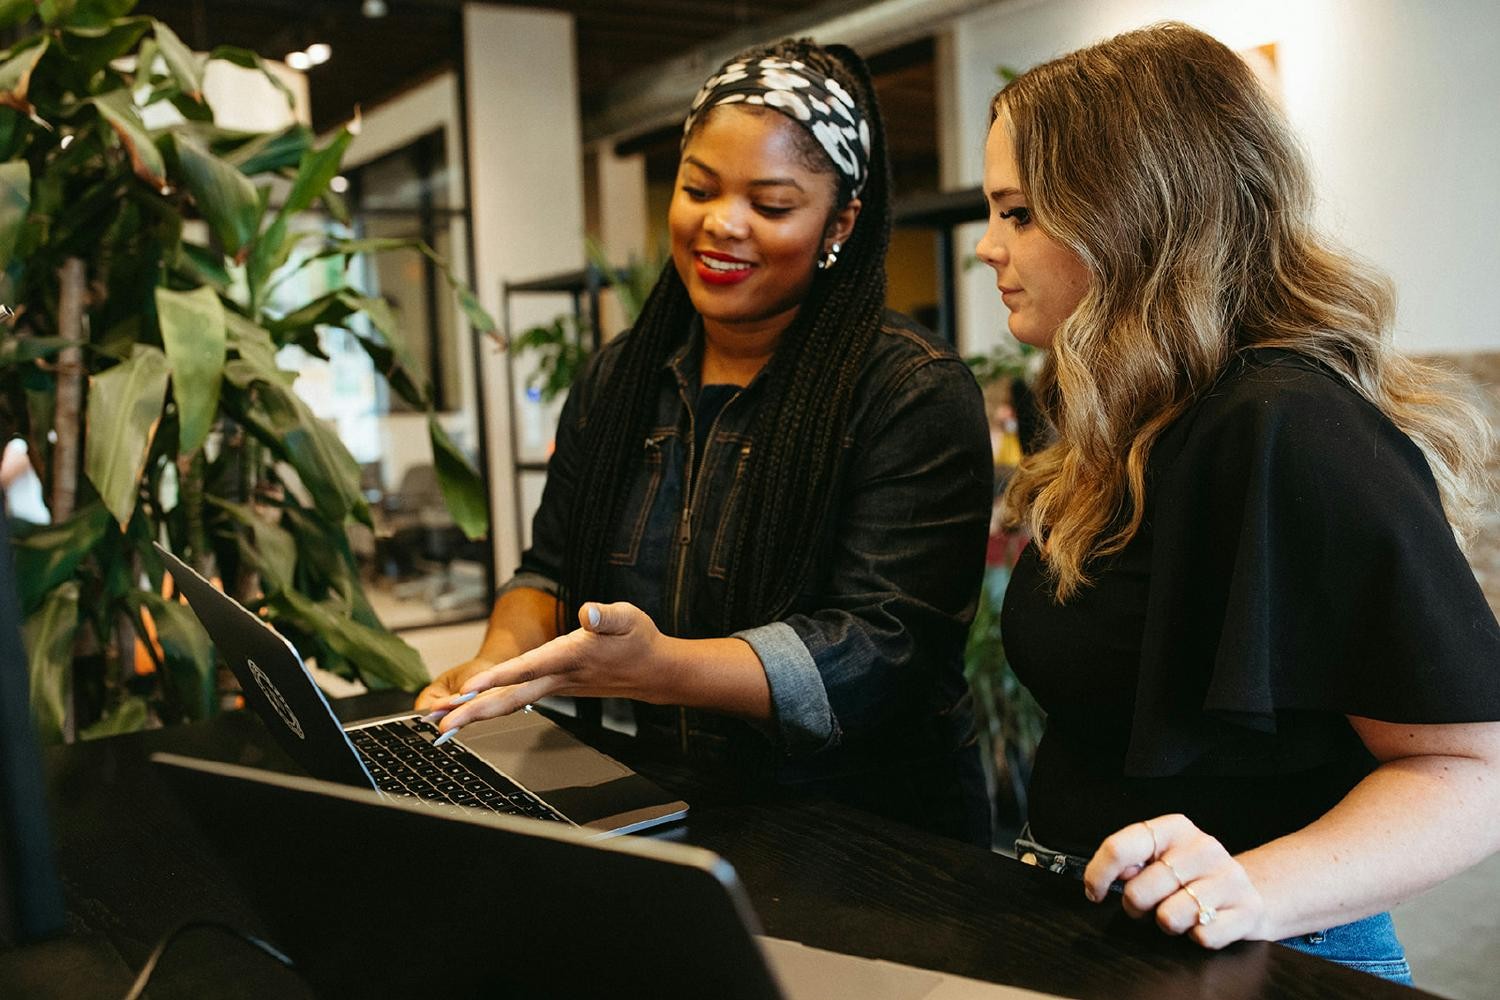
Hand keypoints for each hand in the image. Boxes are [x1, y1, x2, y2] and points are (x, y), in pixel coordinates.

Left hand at [428, 602, 669, 732]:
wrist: (653, 672)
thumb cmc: (639, 640)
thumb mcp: (629, 617)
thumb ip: (607, 614)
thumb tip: (587, 611)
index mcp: (573, 657)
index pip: (529, 668)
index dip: (498, 677)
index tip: (470, 687)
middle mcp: (560, 678)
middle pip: (511, 698)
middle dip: (474, 712)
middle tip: (440, 724)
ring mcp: (556, 687)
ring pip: (511, 702)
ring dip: (476, 712)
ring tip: (441, 721)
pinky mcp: (555, 688)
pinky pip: (518, 700)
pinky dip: (492, 706)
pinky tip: (472, 710)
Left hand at [1082, 813, 1268, 948]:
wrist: (1250, 890)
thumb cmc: (1193, 875)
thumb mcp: (1162, 856)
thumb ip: (1131, 861)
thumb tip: (1107, 876)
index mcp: (1174, 828)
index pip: (1120, 847)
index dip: (1098, 874)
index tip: (1094, 892)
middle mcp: (1202, 848)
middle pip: (1139, 891)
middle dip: (1136, 907)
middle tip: (1151, 904)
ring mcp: (1228, 878)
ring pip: (1168, 917)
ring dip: (1167, 924)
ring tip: (1180, 912)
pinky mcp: (1246, 910)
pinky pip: (1201, 937)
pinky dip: (1196, 937)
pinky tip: (1204, 922)